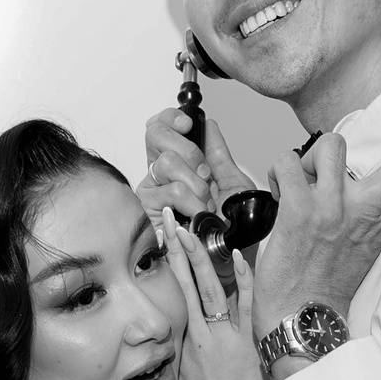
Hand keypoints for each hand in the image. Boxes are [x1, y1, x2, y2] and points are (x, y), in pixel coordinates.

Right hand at [138, 98, 255, 227]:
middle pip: (156, 134)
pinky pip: (170, 191)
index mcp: (179, 163)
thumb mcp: (233, 184)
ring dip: (196, 184)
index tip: (188, 124)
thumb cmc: (231, 230)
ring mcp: (152, 191)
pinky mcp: (147, 211)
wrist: (228, 261)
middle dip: (189, 151)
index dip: (171, 118)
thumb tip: (209, 124)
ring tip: (205, 204)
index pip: (160, 125)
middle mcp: (161, 174)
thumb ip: (219, 154)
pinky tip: (197, 216)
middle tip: (204, 173)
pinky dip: (192, 202)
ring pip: (166, 162)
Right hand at [157, 214, 269, 379]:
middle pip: (188, 284)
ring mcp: (226, 338)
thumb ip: (174, 363)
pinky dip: (244, 280)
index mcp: (183, 347)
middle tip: (169, 220)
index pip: (173, 296)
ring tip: (192, 229)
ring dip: (202, 257)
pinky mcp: (248, 344)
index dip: (166, 266)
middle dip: (177, 250)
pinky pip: (246, 305)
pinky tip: (238, 257)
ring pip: (213, 289)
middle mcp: (202, 337)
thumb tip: (167, 348)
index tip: (160, 241)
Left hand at [249, 135, 380, 339]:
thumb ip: (374, 222)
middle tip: (341, 171)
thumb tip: (367, 194)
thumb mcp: (367, 253)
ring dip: (314, 155)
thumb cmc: (327, 289)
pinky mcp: (297, 209)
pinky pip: (286, 162)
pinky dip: (279, 170)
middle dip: (374, 151)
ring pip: (332, 144)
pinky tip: (279, 192)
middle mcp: (364, 211)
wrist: (302, 319)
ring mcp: (331, 207)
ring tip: (305, 178)